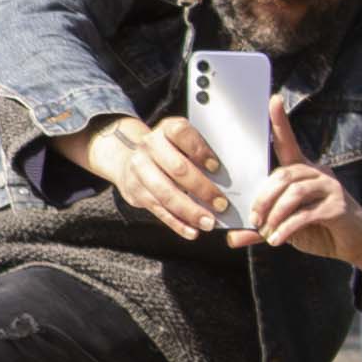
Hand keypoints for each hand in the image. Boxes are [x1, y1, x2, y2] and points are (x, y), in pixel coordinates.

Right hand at [73, 109, 230, 240]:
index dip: (199, 150)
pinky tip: (192, 231)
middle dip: (202, 188)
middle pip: (177, 168)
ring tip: (209, 223)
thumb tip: (231, 177)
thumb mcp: (182, 143)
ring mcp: (139, 169)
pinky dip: (177, 223)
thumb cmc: (170, 152)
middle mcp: (150, 146)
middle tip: (221, 204)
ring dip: (190, 211)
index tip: (216, 168)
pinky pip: (158, 210)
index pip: (181, 133)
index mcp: (166, 129)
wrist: (130, 160)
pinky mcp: (136, 192)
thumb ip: (202, 154)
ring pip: (166, 193)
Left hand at [233, 107, 361, 290]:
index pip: (288, 142)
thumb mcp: (285, 226)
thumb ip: (261, 228)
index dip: (280, 122)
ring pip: (294, 193)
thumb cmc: (318, 229)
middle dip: (264, 198)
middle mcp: (318, 173)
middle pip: (283, 175)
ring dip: (275, 214)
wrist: (356, 242)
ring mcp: (331, 188)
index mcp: (303, 171)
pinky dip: (287, 228)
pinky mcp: (338, 207)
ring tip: (267, 232)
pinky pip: (306, 214)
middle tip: (254, 219)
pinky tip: (277, 239)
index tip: (273, 99)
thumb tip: (231, 240)